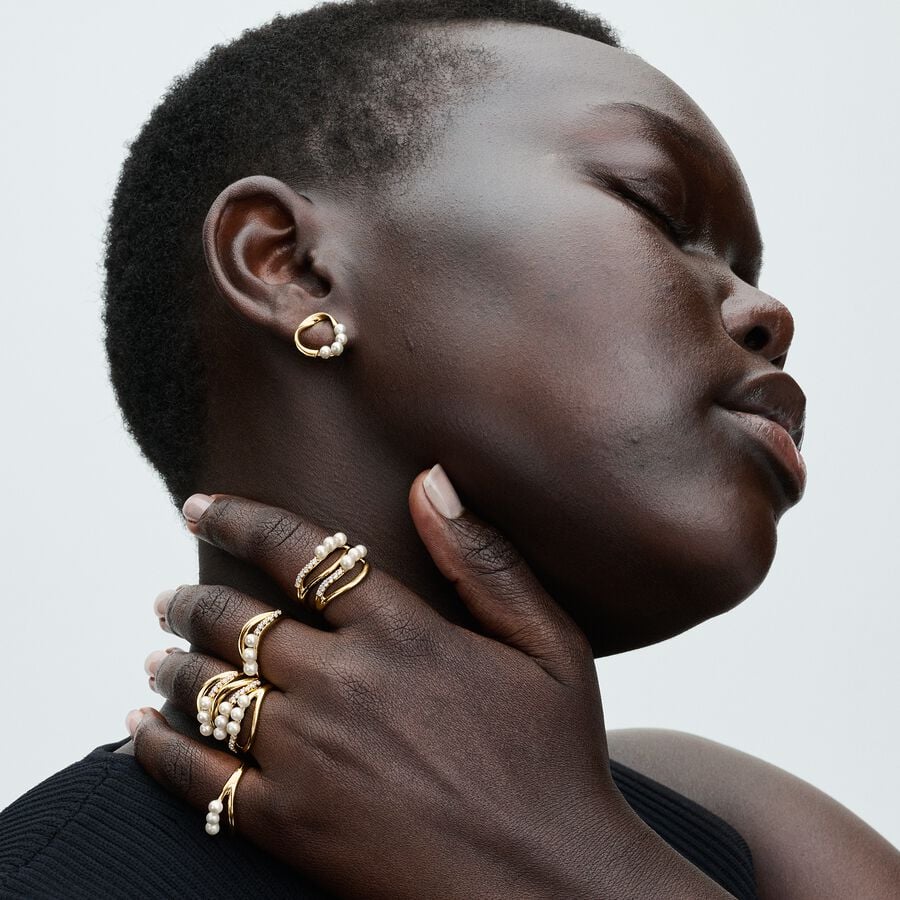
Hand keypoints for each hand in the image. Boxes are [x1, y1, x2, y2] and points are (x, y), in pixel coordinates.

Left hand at [131, 469, 727, 898]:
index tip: (198, 505)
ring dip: (171, 664)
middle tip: (168, 596)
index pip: (296, 552)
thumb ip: (485, 559)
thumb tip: (431, 479)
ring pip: (207, 689)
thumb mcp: (550, 646)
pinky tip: (139, 729)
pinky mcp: (290, 823)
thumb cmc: (558, 761)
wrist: (550, 887)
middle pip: (235, 621)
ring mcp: (309, 755)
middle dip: (190, 600)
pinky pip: (198, 777)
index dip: (238, 518)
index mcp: (401, 632)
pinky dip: (157, 748)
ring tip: (155, 654)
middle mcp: (342, 682)